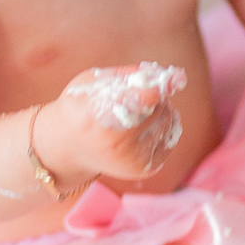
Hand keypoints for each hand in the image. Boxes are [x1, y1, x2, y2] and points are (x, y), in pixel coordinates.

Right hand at [40, 62, 187, 184]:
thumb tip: (164, 74)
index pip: (141, 99)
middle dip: (156, 95)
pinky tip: (144, 126)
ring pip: (168, 122)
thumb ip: (126, 75)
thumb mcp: (92, 82)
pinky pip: (170, 138)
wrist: (67, 147)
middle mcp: (116, 142)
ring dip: (161, 110)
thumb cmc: (81, 106)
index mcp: (98, 115)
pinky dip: (164, 126)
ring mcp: (131, 159)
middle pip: (158, 108)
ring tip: (137, 111)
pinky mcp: (143, 170)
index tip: (177, 78)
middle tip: (138, 95)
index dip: (160, 86)